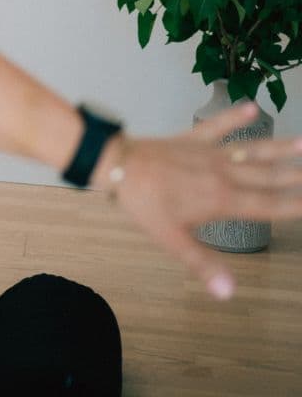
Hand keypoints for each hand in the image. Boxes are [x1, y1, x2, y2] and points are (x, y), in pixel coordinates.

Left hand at [113, 102, 301, 298]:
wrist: (116, 165)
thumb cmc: (142, 203)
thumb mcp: (171, 239)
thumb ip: (202, 264)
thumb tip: (228, 292)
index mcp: (222, 200)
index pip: (269, 205)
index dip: (295, 205)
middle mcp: (223, 174)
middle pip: (268, 176)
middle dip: (296, 175)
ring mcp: (208, 153)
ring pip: (251, 150)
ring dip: (278, 147)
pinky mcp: (192, 138)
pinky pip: (217, 126)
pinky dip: (234, 116)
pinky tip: (253, 106)